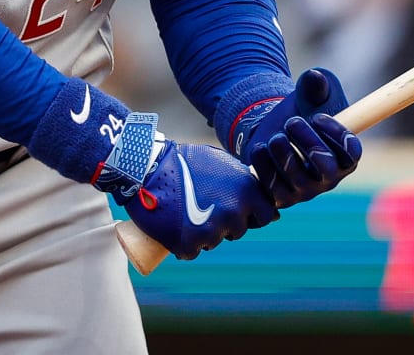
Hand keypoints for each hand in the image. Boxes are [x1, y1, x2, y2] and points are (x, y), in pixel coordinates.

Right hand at [96, 118, 277, 259]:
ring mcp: (212, 232)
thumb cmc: (184, 161)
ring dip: (204, 234)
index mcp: (246, 191)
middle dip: (226, 224)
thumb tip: (257, 194)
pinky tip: (176, 227)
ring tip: (187, 213)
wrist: (147, 169)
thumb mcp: (221, 161)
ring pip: (214, 242)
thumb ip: (241, 179)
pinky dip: (185, 244)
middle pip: (238, 231)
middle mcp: (233, 213)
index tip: (241, 211)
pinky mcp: (189, 245)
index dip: (254, 214)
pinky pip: (192, 251)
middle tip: (205, 208)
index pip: (266, 215)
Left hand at [236, 67, 361, 207]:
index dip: (337, 135)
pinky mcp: (279, 196)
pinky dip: (264, 167)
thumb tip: (314, 77)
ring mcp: (304, 190)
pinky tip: (260, 147)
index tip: (318, 116)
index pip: (352, 153)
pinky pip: (272, 189)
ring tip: (275, 136)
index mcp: (344, 155)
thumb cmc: (302, 111)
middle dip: (309, 143)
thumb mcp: (311, 94)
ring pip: (297, 180)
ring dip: (284, 154)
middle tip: (292, 121)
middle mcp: (328, 178)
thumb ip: (317, 84)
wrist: (273, 127)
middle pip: (326, 168)